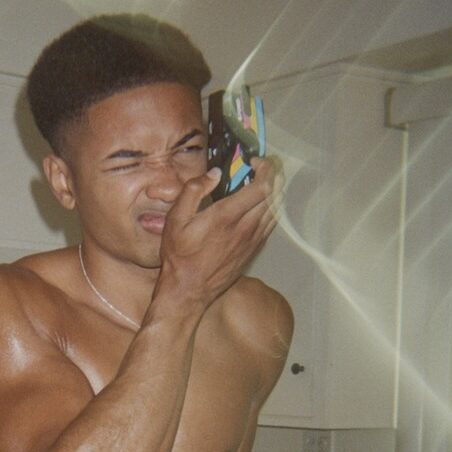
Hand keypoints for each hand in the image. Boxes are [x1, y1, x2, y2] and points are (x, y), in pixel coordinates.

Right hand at [158, 155, 280, 309]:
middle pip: (274, 196)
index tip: (255, 162)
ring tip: (264, 183)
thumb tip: (213, 173)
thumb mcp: (175, 219)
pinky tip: (261, 206)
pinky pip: (271, 225)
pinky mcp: (253, 251)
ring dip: (275, 193)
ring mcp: (252, 241)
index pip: (262, 186)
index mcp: (227, 216)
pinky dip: (272, 210)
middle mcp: (245, 228)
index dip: (265, 169)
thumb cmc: (179, 256)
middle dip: (273, 176)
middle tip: (261, 168)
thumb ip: (193, 190)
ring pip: (276, 211)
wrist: (188, 290)